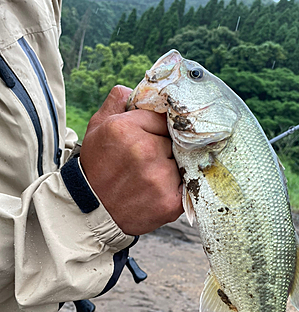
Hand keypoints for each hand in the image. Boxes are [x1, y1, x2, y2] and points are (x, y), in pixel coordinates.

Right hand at [80, 85, 182, 234]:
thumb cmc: (96, 169)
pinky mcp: (170, 201)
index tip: (147, 142)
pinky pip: (186, 186)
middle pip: (173, 142)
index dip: (156, 132)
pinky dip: (177, 189)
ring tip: (148, 181)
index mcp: (126, 128)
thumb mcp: (97, 128)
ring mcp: (159, 177)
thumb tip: (136, 90)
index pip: (162, 119)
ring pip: (180, 163)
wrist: (90, 212)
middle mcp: (145, 150)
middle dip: (163, 150)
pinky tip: (158, 192)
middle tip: (144, 165)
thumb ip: (117, 103)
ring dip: (170, 170)